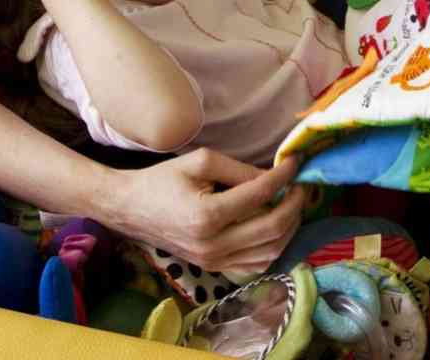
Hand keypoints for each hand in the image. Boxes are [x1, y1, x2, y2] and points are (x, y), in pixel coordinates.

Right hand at [103, 150, 306, 273]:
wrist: (129, 208)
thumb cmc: (162, 180)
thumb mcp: (201, 162)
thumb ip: (240, 170)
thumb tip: (275, 176)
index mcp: (207, 215)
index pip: (261, 195)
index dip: (284, 176)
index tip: (295, 162)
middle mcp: (212, 245)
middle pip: (273, 228)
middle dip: (295, 204)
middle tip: (300, 186)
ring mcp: (213, 262)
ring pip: (271, 252)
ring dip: (289, 227)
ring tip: (291, 204)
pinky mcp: (213, 268)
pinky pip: (256, 264)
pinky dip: (274, 246)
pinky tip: (276, 226)